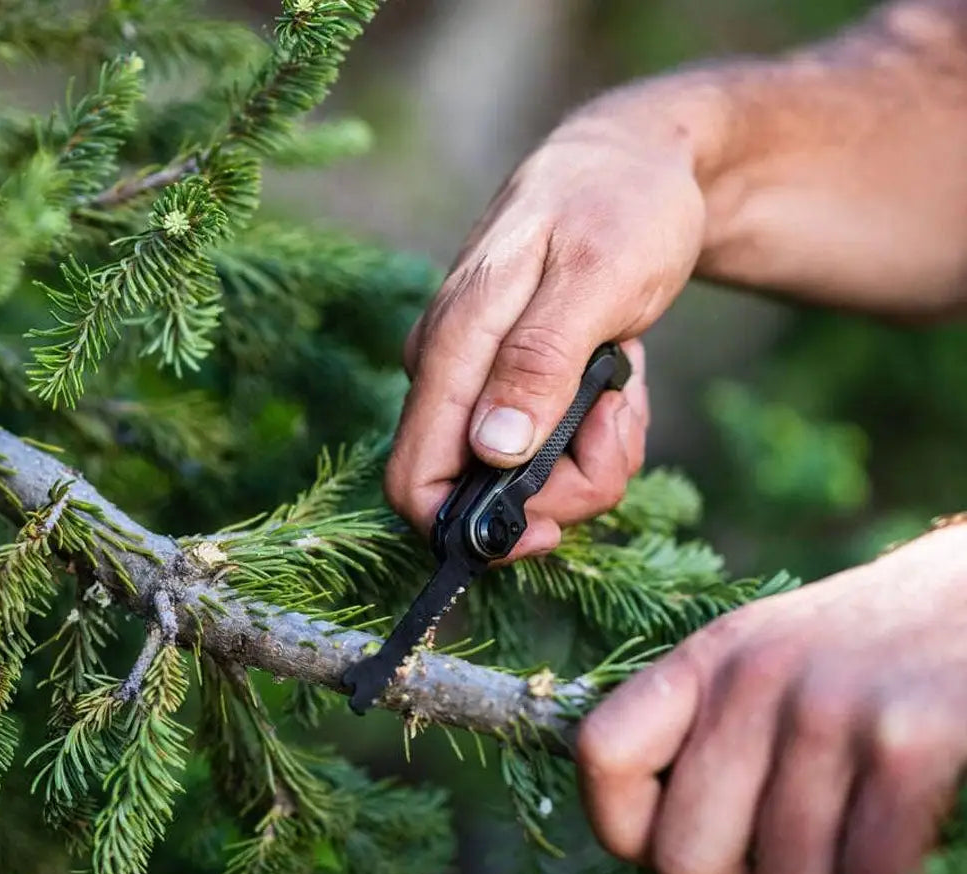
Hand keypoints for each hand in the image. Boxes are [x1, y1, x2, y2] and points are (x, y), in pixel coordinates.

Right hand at [385, 87, 711, 555]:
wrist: (640, 161)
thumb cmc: (620, 203)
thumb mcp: (594, 279)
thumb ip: (538, 364)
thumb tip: (490, 452)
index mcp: (452, 348)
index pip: (415, 480)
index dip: (470, 531)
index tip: (550, 529)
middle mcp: (449, 373)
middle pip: (480, 495)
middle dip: (567, 483)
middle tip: (617, 418)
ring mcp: (478, 381)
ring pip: (522, 478)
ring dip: (591, 455)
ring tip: (621, 384)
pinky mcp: (509, 385)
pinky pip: (547, 447)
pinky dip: (593, 434)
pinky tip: (616, 380)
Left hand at [577, 523, 966, 873]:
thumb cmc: (867, 651)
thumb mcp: (763, 658)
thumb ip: (700, 729)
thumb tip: (643, 840)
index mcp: (706, 659)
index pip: (600, 755)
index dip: (622, 824)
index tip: (670, 835)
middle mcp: (754, 677)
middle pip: (683, 860)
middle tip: (789, 850)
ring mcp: (829, 708)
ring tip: (856, 830)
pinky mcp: (911, 740)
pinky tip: (906, 841)